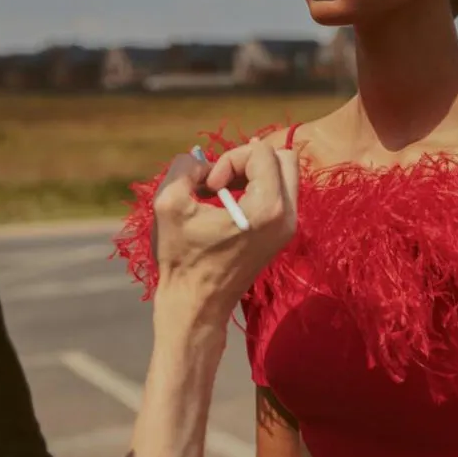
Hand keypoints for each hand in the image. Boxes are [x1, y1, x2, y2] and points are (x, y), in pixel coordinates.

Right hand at [153, 139, 298, 303]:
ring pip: (283, 174)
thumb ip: (185, 167)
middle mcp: (287, 216)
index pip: (262, 152)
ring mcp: (289, 227)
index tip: (209, 187)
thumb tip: (204, 162)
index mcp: (267, 208)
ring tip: (219, 191)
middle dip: (248, 159)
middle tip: (220, 181)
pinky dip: (255, 186)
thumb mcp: (168, 203)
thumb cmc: (181, 258)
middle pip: (284, 158)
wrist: (196, 304)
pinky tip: (226, 201)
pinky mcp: (282, 234)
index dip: (230, 159)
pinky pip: (278, 192)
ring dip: (251, 172)